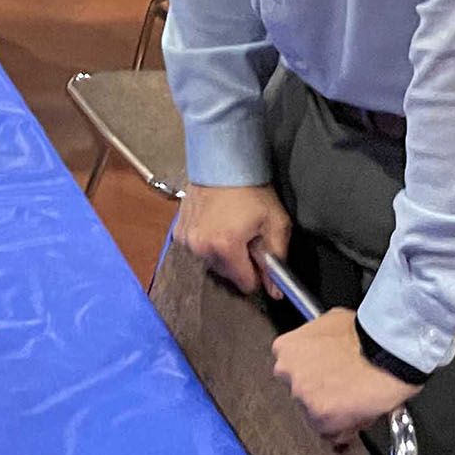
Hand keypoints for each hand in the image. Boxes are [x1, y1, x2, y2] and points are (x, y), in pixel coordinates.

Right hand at [176, 182, 290, 297]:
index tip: (260, 256)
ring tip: (231, 228)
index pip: (245, 283)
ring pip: (211, 262)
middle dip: (239, 261)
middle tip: (247, 236)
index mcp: (225, 247)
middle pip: (227, 274)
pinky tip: (216, 224)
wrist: (222, 162)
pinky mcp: (178, 231)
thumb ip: (277, 259)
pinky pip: (197, 249)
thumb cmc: (250, 189)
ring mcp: (187, 239)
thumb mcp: (275, 222)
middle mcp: (201, 247)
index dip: (257, 273)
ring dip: (222, 252)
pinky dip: (207, 242)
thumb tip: (276, 291)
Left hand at [273, 308, 418, 440]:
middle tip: (345, 390)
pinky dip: (346, 430)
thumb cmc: (366, 336)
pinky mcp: (320, 417)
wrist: (387, 351)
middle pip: (302, 394)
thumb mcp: (329, 323)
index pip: (292, 372)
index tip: (326, 379)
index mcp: (286, 348)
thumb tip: (323, 349)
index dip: (314, 378)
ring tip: (356, 400)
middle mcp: (288, 372)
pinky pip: (331, 433)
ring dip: (334, 413)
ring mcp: (302, 395)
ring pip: (315, 415)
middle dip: (322, 396)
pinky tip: (360, 413)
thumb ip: (316, 341)